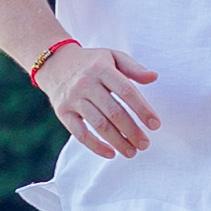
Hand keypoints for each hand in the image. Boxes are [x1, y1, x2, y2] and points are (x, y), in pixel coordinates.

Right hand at [42, 41, 161, 156]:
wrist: (55, 63)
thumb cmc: (91, 62)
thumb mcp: (112, 56)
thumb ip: (133, 68)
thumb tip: (154, 77)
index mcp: (101, 68)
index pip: (126, 91)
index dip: (142, 109)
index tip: (155, 125)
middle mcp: (86, 83)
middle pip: (114, 111)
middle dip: (132, 131)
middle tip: (145, 144)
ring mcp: (73, 99)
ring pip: (99, 125)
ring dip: (118, 141)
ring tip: (132, 152)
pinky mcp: (63, 112)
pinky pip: (80, 133)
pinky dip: (96, 146)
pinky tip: (111, 153)